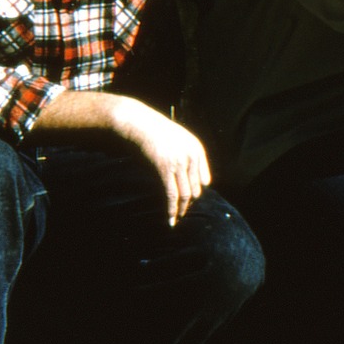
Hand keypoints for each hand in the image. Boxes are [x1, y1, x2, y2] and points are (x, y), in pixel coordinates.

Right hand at [115, 103, 212, 225]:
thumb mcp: (178, 141)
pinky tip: (170, 220)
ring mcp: (178, 162)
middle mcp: (191, 156)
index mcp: (197, 149)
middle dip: (189, 203)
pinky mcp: (164, 169)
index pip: (204, 180)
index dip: (196, 192)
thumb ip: (187, 157)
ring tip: (177, 219)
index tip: (189, 202)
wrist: (138, 123)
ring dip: (181, 210)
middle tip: (182, 213)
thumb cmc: (156, 133)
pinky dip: (171, 210)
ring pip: (185, 194)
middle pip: (195, 189)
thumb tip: (195, 181)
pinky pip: (171, 194)